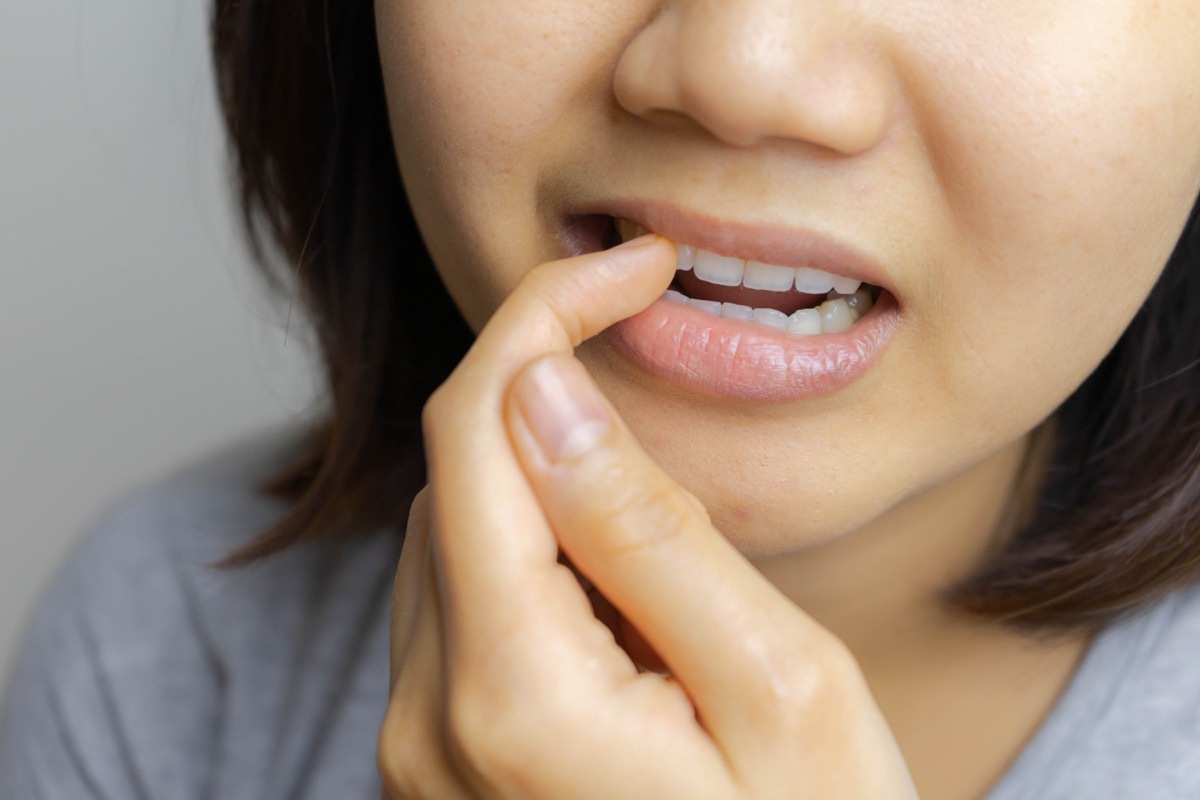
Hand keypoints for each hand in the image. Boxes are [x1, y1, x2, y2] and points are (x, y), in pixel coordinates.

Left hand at [378, 236, 918, 798]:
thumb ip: (647, 533)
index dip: (542, 318)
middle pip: (456, 479)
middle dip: (549, 407)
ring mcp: (417, 754)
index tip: (627, 269)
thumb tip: (544, 390)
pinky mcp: (433, 764)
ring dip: (546, 495)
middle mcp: (427, 725)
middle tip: (664, 419)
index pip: (475, 430)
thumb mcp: (778, 689)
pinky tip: (620, 618)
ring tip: (664, 576)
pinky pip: (459, 608)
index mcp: (512, 698)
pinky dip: (531, 566)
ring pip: (452, 537)